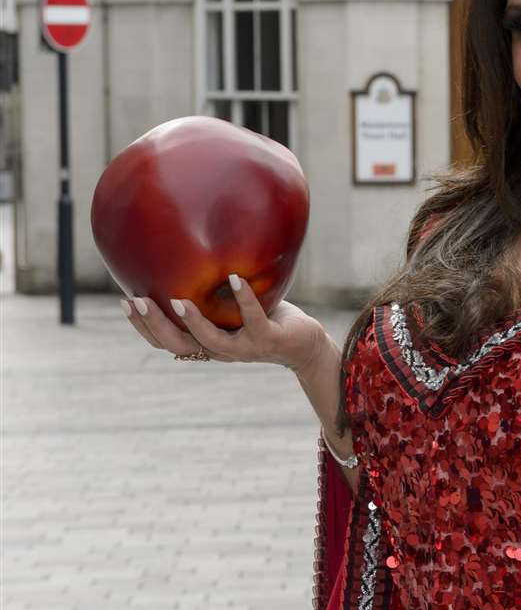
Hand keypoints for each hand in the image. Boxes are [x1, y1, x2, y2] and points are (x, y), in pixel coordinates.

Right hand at [122, 272, 332, 372]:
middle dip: (154, 324)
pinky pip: (253, 319)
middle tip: (135, 300)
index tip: (125, 302)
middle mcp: (220, 350)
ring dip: (191, 320)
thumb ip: (212, 294)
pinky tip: (236, 277)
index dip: (143, 327)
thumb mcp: (233, 308)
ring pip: (209, 340)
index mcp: (206, 343)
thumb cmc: (266, 320)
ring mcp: (243, 347)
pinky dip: (244, 299)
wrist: (305, 345)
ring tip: (177, 299)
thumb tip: (189, 259)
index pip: (166, 341)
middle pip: (177, 344)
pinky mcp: (268, 340)